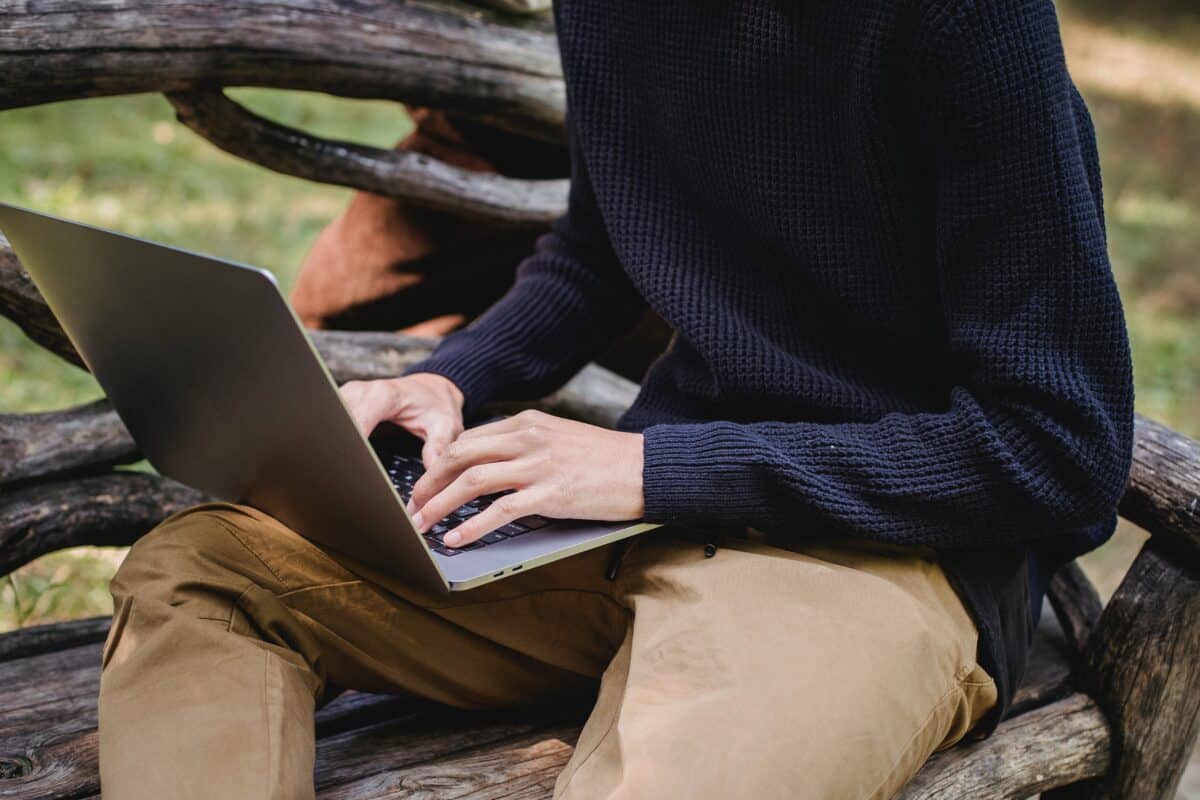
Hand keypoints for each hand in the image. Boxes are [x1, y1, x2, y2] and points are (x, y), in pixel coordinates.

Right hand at [338, 373, 464, 468]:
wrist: (429, 388)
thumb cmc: (436, 405)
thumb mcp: (445, 425)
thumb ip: (439, 447)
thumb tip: (431, 472)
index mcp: (383, 395)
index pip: (355, 421)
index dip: (351, 445)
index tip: (352, 466)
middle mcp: (360, 391)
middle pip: (336, 421)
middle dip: (337, 447)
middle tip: (342, 476)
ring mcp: (347, 395)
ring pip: (328, 420)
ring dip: (332, 442)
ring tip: (338, 467)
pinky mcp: (342, 403)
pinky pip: (331, 420)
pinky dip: (333, 438)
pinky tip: (338, 456)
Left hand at [406, 409, 644, 547]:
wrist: (647, 468)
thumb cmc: (606, 459)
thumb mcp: (560, 439)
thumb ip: (526, 447)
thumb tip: (492, 468)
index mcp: (527, 423)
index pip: (468, 439)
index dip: (440, 464)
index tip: (425, 485)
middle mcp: (528, 438)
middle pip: (460, 455)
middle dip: (429, 483)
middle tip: (411, 506)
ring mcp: (538, 464)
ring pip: (472, 480)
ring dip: (440, 505)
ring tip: (421, 525)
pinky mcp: (551, 493)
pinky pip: (499, 510)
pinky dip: (471, 526)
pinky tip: (456, 539)